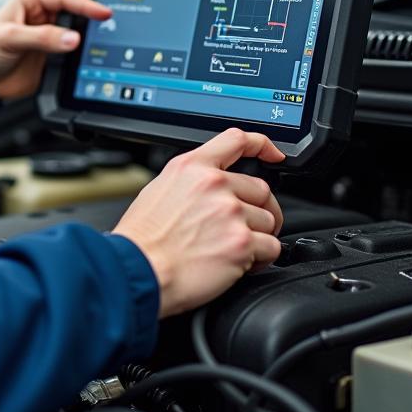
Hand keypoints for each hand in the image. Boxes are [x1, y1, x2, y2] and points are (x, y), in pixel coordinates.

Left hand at [0, 0, 110, 100]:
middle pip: (76, 17)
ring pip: (76, 39)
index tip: (103, 13)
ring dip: (86, 44)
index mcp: (32, 2)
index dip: (86, 5)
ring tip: (101, 49)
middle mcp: (43, 19)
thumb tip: (71, 38)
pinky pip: (71, 59)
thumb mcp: (9, 37)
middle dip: (90, 24)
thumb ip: (41, 37)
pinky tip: (88, 64)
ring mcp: (49, 40)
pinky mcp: (51, 60)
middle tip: (107, 31)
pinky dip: (80, 61)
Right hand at [112, 128, 284, 317]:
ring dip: (258, 237)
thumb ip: (191, 182)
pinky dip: (261, 259)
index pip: (236, 140)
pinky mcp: (241, 242)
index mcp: (192, 167)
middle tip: (243, 228)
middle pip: (261, 189)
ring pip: (268, 220)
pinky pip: (271, 247)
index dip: (262, 144)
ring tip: (231, 250)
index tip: (273, 154)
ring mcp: (230, 212)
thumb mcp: (159, 190)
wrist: (138, 271)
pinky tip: (240, 264)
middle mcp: (214, 184)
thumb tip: (211, 189)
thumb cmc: (142, 240)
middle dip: (257, 210)